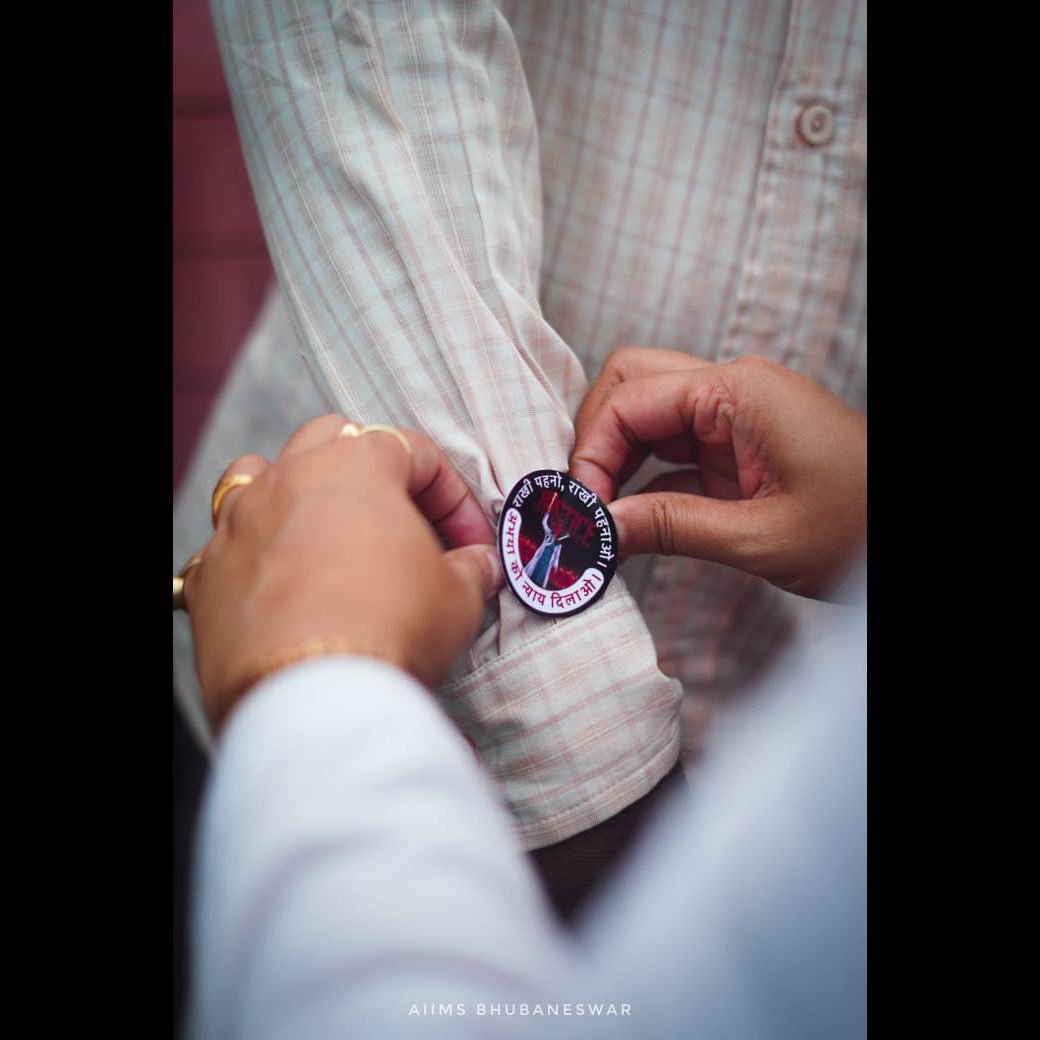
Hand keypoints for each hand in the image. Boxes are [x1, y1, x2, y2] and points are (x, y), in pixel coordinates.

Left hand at [182, 415, 502, 732]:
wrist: (316, 698)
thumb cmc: (390, 628)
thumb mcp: (458, 596)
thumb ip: (469, 570)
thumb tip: (475, 567)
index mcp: (354, 465)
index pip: (415, 452)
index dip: (454, 498)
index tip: (470, 542)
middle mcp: (287, 480)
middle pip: (329, 440)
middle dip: (369, 471)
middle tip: (399, 523)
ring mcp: (238, 524)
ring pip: (258, 475)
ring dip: (292, 494)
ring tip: (323, 535)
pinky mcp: (207, 576)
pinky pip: (226, 547)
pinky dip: (253, 558)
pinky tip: (281, 591)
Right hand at [569, 350, 865, 598]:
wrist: (912, 533)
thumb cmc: (863, 526)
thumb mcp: (762, 536)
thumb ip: (673, 526)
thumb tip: (602, 529)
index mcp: (739, 391)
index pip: (631, 399)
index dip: (593, 451)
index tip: (582, 507)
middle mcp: (730, 391)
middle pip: (631, 387)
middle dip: (596, 441)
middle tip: (586, 500)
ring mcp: (732, 418)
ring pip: (646, 419)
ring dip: (616, 462)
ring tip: (600, 517)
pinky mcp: (736, 450)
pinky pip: (672, 455)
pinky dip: (644, 485)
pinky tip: (631, 524)